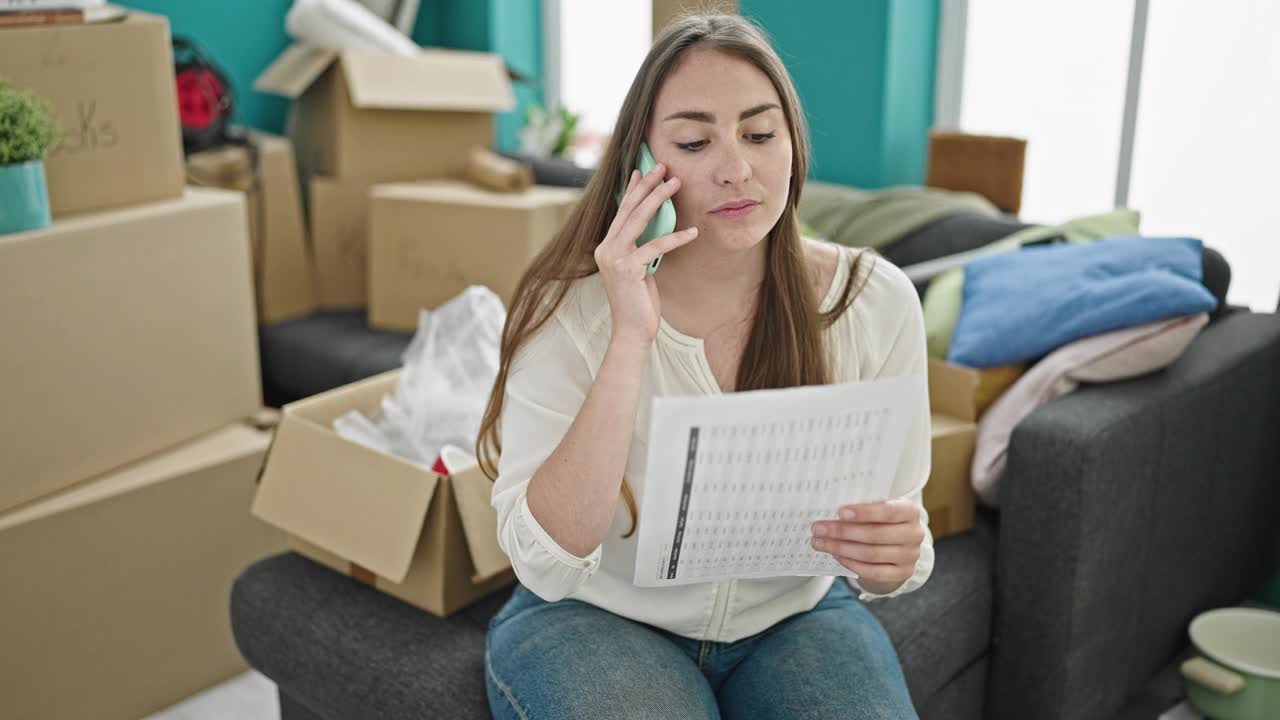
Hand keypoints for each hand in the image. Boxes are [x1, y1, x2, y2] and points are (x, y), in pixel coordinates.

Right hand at [595, 162, 698, 347]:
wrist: (632, 331)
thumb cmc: (639, 301)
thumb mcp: (640, 268)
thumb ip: (641, 248)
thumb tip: (657, 226)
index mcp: (606, 247)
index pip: (621, 212)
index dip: (632, 190)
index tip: (642, 170)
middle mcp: (606, 249)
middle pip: (629, 210)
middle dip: (647, 186)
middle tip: (663, 167)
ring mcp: (614, 258)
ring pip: (639, 220)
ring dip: (659, 199)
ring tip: (676, 183)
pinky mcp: (628, 269)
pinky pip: (656, 246)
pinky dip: (676, 238)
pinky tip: (693, 231)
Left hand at [811, 498, 924, 592]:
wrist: (900, 543)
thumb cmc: (883, 520)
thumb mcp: (879, 508)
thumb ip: (862, 509)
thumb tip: (831, 514)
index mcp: (910, 511)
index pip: (888, 511)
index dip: (864, 512)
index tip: (840, 512)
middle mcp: (914, 534)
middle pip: (875, 535)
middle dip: (842, 532)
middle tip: (818, 529)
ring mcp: (910, 556)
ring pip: (871, 554)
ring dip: (841, 548)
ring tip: (820, 542)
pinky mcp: (902, 573)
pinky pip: (873, 571)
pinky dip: (851, 564)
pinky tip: (836, 555)